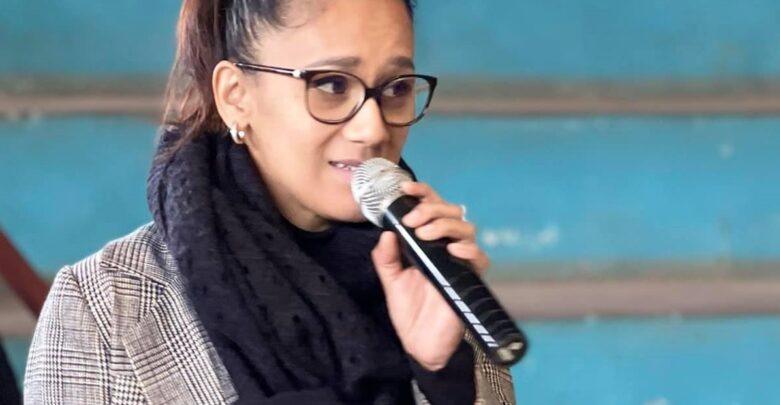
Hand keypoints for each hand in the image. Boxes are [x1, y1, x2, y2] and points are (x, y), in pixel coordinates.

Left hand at [371, 181, 489, 370]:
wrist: (420, 344)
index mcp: (428, 241)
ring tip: (424, 235)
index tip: (406, 189)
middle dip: (432, 209)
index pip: (431, 208)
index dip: (423, 193)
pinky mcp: (470, 280)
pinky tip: (454, 250)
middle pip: (452, 212)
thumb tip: (386, 232)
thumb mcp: (390, 279)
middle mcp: (447, 247)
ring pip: (466, 229)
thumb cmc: (408, 310)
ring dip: (445, 225)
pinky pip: (480, 259)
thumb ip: (385, 256)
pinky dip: (469, 250)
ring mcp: (460, 262)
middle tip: (413, 220)